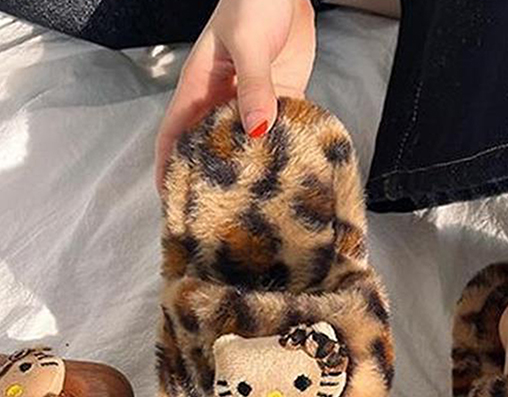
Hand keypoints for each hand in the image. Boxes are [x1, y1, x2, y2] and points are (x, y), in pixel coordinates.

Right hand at [155, 0, 315, 188]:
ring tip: (257, 206)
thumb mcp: (248, 43)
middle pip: (212, 148)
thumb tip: (257, 130)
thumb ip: (254, 85)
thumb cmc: (254, 2)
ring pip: (248, 146)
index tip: (171, 200)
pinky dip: (284, 151)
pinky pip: (281, 132)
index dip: (169, 166)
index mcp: (201, 88)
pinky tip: (291, 175)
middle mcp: (223, 101)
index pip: (175, 133)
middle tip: (221, 217)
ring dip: (252, 171)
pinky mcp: (283, 100)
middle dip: (212, 179)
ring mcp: (254, 103)